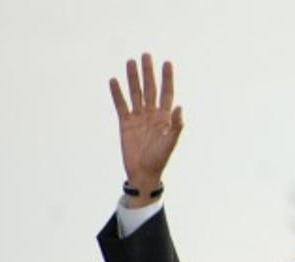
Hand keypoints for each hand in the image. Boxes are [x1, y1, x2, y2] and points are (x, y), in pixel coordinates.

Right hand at [109, 53, 183, 202]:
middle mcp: (151, 114)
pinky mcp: (125, 123)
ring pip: (135, 93)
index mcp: (164, 118)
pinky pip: (121, 105)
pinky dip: (117, 94)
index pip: (166, 93)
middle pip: (150, 88)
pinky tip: (114, 81)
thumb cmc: (159, 159)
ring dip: (133, 78)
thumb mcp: (170, 143)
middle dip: (148, 72)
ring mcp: (138, 118)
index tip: (167, 63)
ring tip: (130, 62)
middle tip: (146, 55)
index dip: (167, 78)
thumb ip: (176, 126)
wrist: (142, 173)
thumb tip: (180, 107)